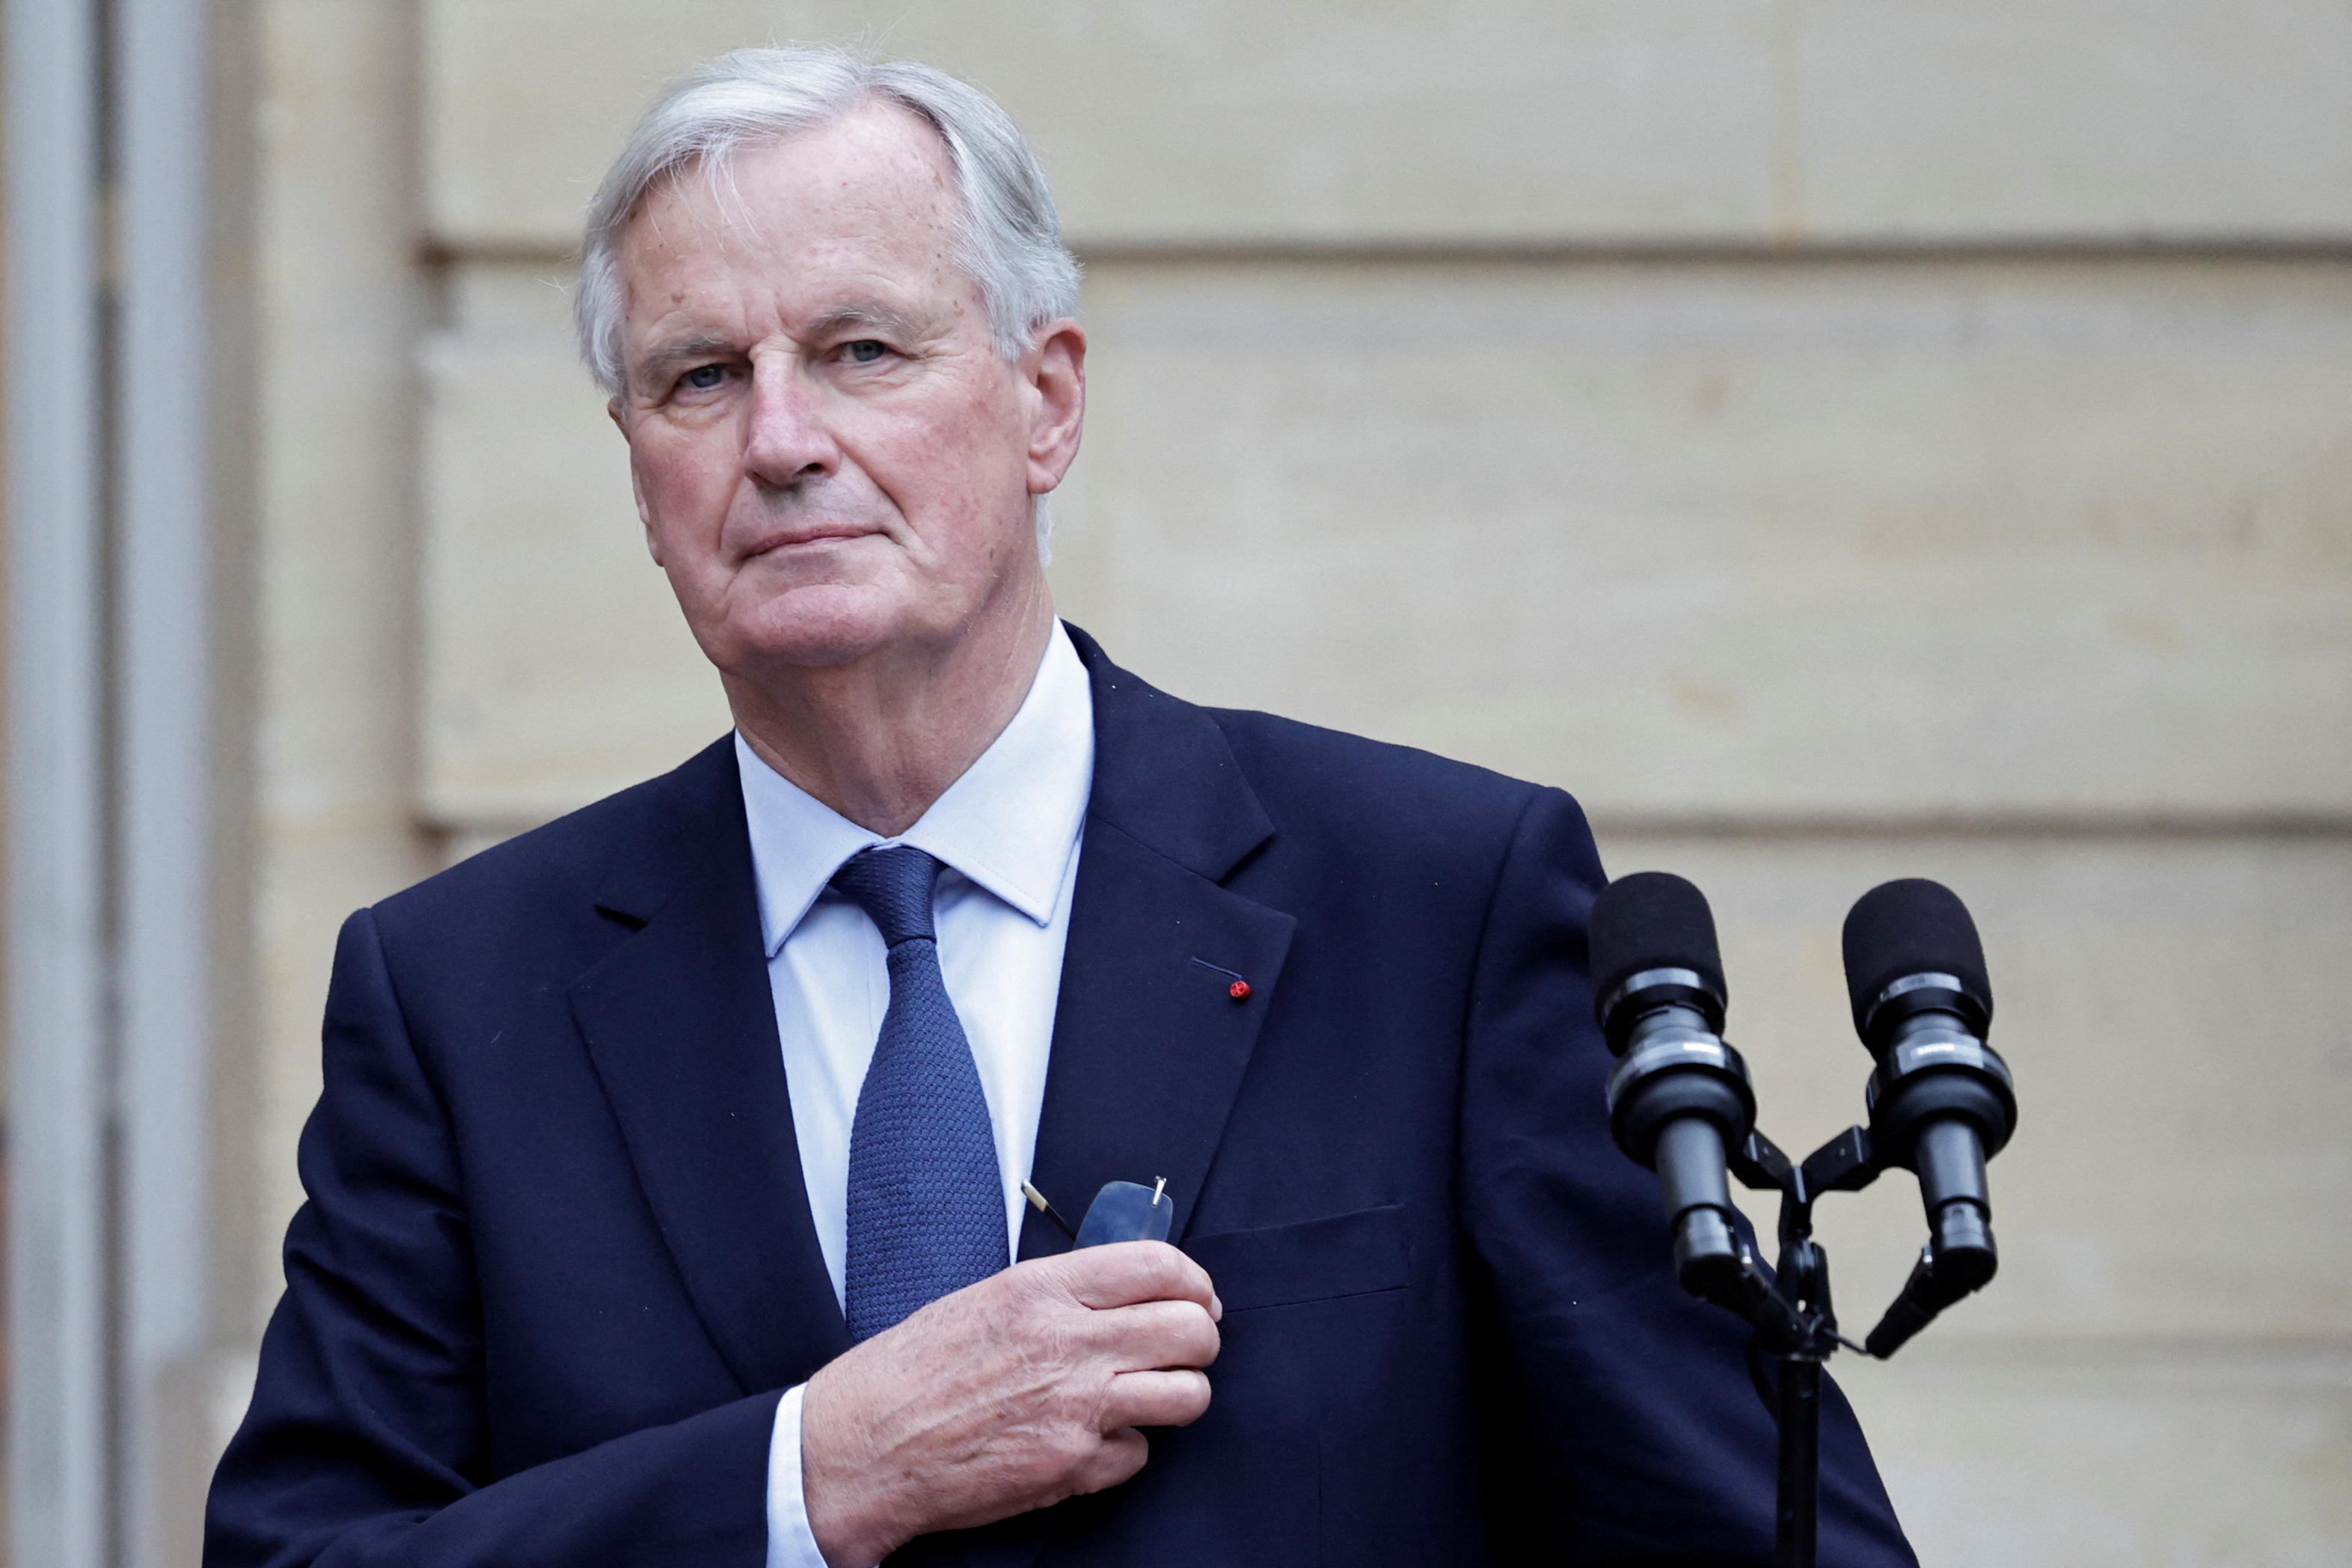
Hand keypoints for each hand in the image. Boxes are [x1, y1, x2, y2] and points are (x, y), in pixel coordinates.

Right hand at [799, 1241, 1221, 1566]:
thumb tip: (1126, 1290)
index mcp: (1043, 1290)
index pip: (1160, 1265)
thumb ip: (1060, 1292)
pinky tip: (1092, 1440)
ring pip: (1189, 1396)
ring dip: (1179, 1396)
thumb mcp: (987, 1299)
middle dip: (1199, 1341)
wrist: (862, 1446)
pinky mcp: (1071, 1465)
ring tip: (1151, 1396)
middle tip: (1182, 1350)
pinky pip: (1140, 1454)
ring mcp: (1075, 1407)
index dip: (1194, 1282)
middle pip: (1192, 1330)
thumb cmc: (913, 1370)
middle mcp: (1067, 1342)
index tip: (1196, 1297)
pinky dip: (1125, 1450)